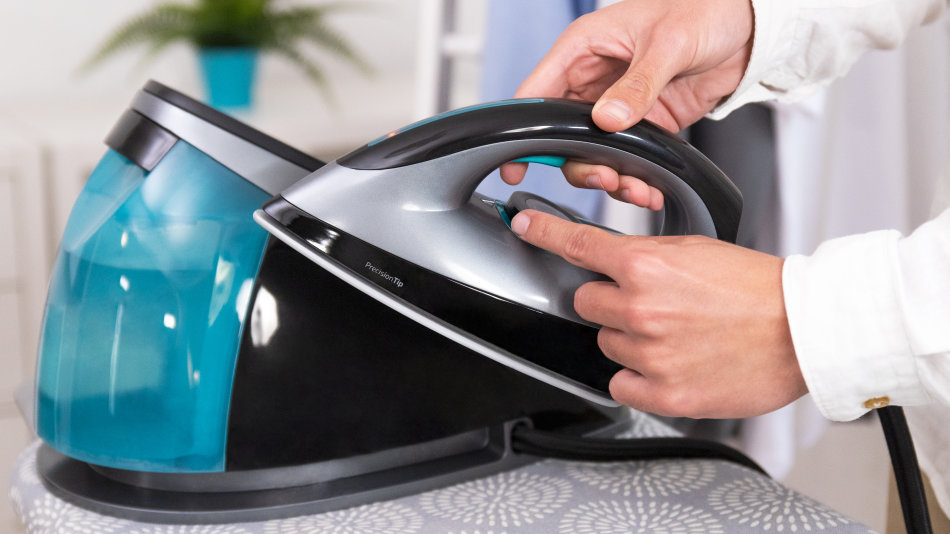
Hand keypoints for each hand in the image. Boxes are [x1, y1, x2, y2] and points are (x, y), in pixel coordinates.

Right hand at [501, 0, 753, 206]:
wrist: (748, 28)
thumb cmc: (704, 10)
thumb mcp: (668, 44)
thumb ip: (637, 85)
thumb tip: (608, 118)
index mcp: (583, 48)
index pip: (536, 93)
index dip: (521, 129)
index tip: (515, 161)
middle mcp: (593, 79)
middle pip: (561, 134)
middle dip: (577, 163)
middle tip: (602, 176)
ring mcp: (616, 105)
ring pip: (591, 152)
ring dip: (608, 176)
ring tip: (633, 187)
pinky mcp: (643, 124)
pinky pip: (625, 158)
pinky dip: (633, 178)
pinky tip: (648, 187)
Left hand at [511, 210, 806, 418]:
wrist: (803, 330)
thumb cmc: (757, 289)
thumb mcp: (696, 251)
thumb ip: (645, 254)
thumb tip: (609, 259)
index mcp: (646, 267)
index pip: (578, 244)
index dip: (545, 231)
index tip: (525, 225)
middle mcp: (641, 310)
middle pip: (586, 302)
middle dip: (609, 301)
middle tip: (651, 304)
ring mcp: (650, 355)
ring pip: (605, 344)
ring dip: (628, 340)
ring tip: (675, 335)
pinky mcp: (663, 394)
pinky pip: (620, 385)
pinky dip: (637, 378)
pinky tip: (669, 364)